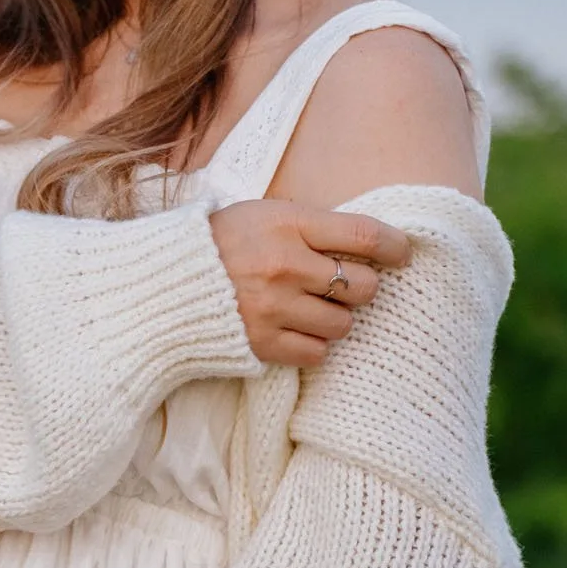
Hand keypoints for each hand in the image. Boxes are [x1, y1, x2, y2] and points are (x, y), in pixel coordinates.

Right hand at [208, 201, 412, 367]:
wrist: (163, 286)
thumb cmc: (218, 244)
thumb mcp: (262, 214)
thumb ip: (309, 226)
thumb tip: (363, 242)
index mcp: (287, 225)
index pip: (362, 234)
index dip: (394, 246)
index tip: (402, 254)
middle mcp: (285, 267)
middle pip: (362, 286)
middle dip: (362, 287)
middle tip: (347, 286)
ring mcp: (274, 309)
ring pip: (343, 324)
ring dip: (337, 319)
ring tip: (315, 310)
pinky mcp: (263, 344)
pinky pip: (317, 353)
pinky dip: (314, 345)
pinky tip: (299, 332)